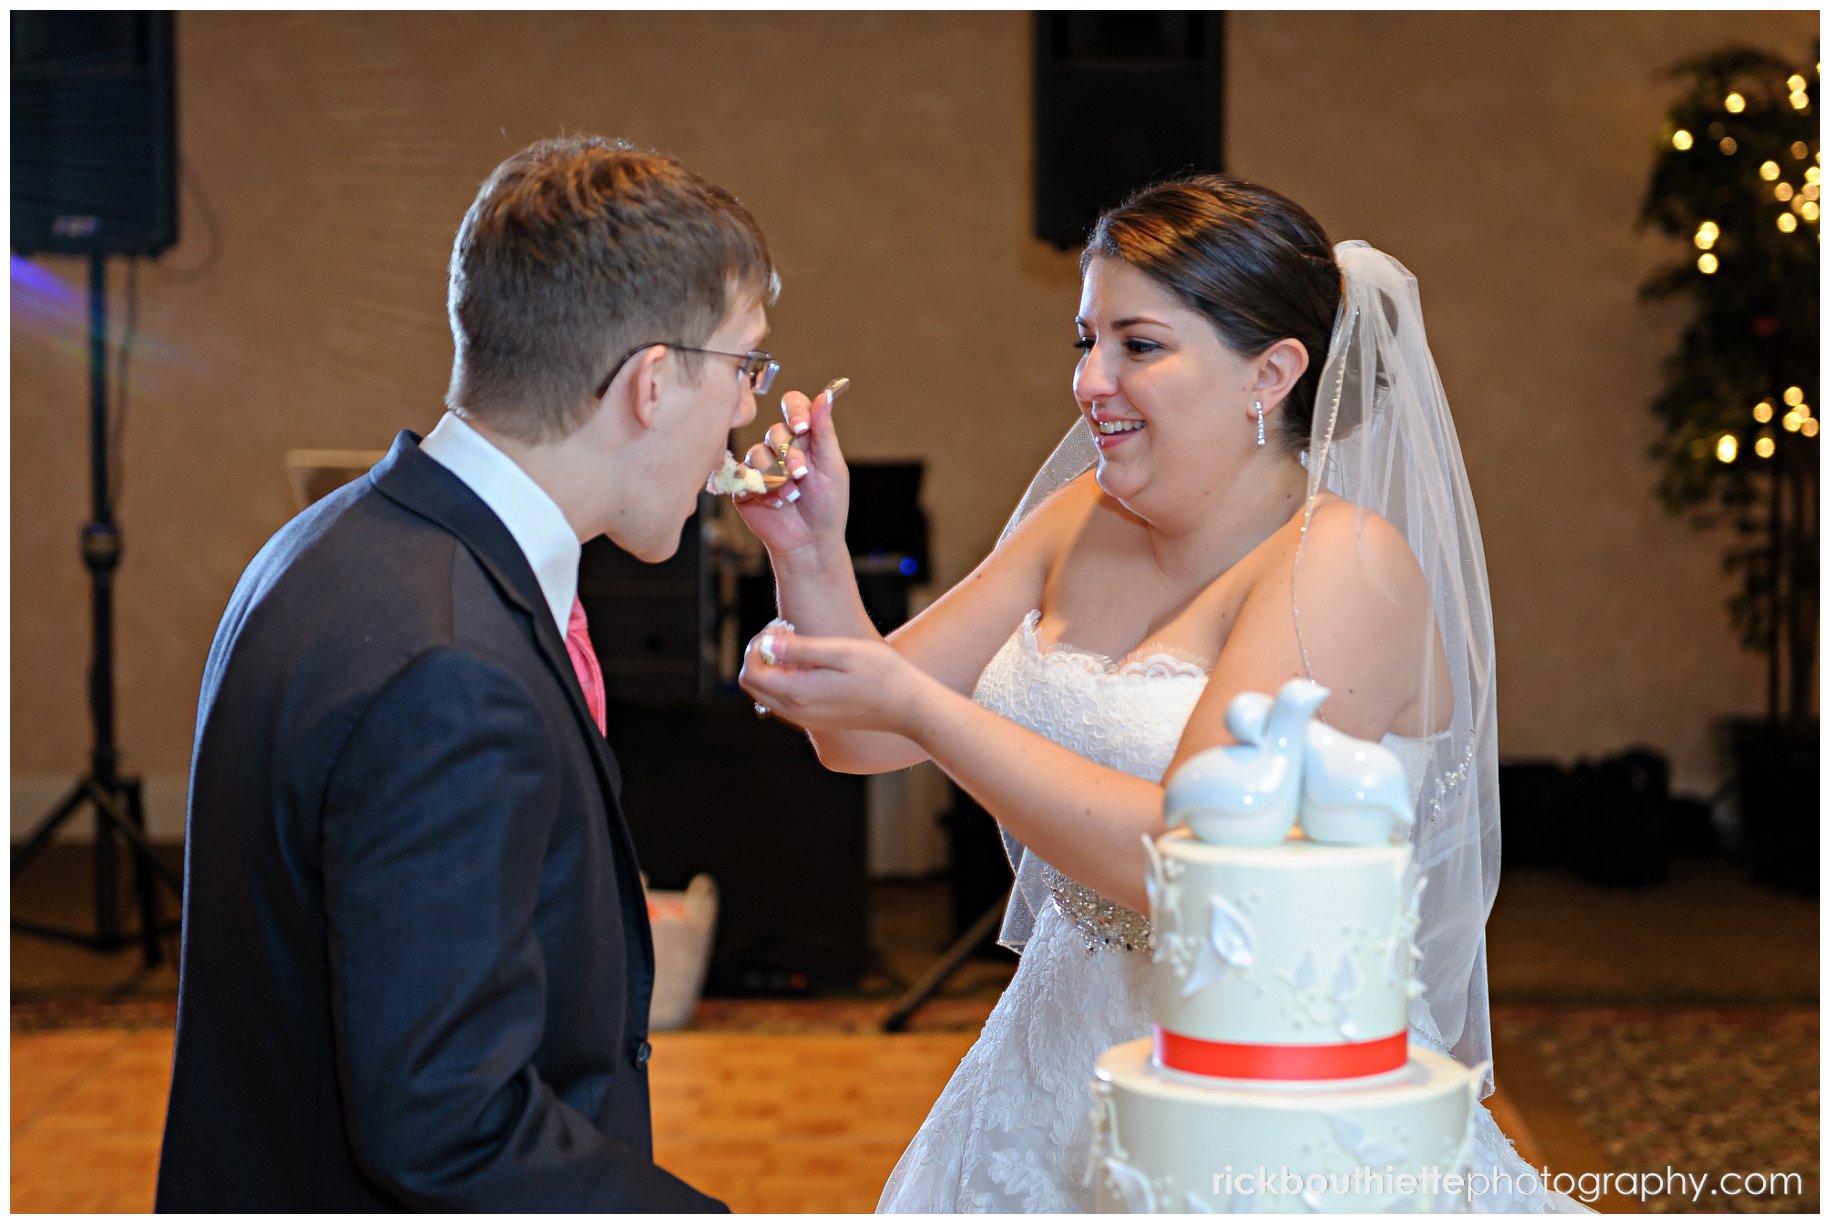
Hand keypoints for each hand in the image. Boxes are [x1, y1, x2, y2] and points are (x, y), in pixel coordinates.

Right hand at [730, 384, 848, 568]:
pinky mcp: (744, 484)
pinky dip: (762, 487)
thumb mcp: (832, 467)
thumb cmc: (827, 506)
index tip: (802, 427)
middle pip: (774, 430)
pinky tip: (776, 501)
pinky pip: (744, 474)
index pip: (793, 404)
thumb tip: (828, 394)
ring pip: (758, 453)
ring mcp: (761, 465)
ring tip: (792, 495)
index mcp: (804, 437)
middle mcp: (780, 447)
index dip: (795, 411)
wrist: (810, 542)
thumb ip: (825, 431)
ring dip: (777, 476)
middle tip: (802, 475)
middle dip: (790, 455)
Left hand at [739, 627, 920, 735]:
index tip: (781, 627)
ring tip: (799, 645)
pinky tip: (810, 665)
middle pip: (753, 686)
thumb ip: (801, 649)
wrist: (908, 707)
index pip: (751, 673)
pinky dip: (785, 680)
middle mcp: (797, 711)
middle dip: (759, 655)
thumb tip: (767, 643)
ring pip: (766, 694)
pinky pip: (784, 702)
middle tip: (785, 633)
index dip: (757, 646)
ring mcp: (806, 719)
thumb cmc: (880, 674)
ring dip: (771, 668)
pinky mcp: (817, 720)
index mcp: (799, 693)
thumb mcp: (841, 652)